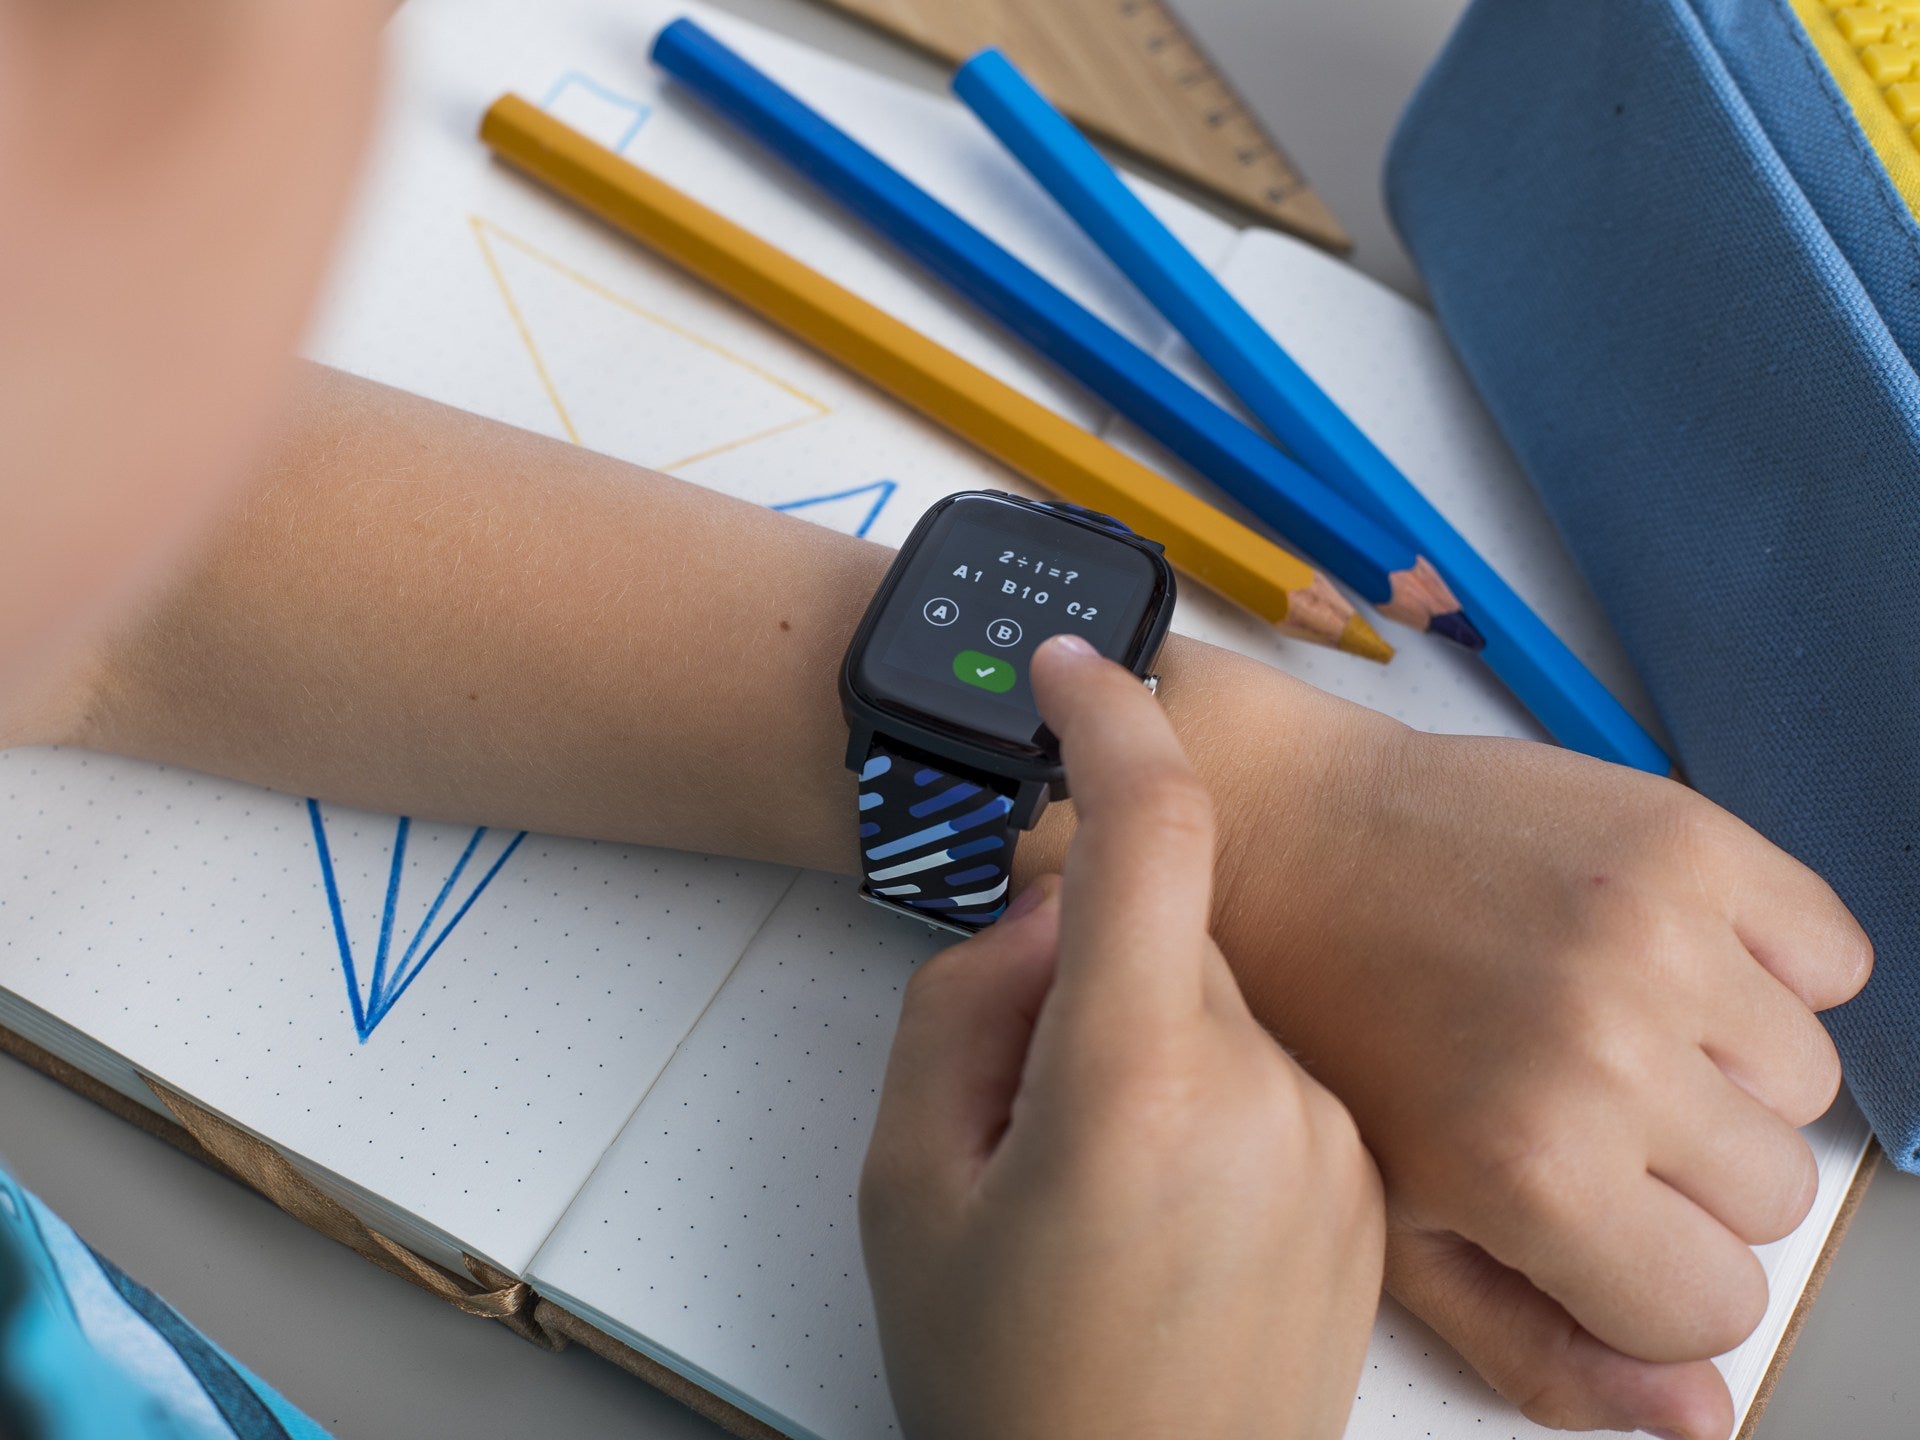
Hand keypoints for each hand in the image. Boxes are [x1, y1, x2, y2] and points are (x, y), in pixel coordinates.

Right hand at [860, 634, 1384, 1439]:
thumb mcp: (906, 1183)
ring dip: (1154, 1045)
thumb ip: (961, 1007)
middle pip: (1174, 935)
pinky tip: (1171, 1214)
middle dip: (1092, 968)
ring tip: (1103, 1190)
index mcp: (1136, 1084)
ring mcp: (1336, 1149)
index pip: (1152, 831)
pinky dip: (1213, 1100)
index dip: (1111, 720)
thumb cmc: (1006, 1384)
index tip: (1075, 670)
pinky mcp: (1371, 1195)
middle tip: (1025, 1099)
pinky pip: (1280, 1078)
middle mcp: (1269, 1097)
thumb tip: (1045, 923)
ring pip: (1227, 1008)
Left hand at [1153, 658, 1870, 1439]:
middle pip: (1774, 1195)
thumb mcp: (1390, 1222)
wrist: (1278, 837)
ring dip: (1723, 1066)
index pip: (1719, 1307)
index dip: (1650, 1271)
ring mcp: (1653, 932)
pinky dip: (1770, 963)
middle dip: (1686, 1172)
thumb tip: (1697, 1414)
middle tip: (1573, 1099)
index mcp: (1531, 1166)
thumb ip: (1540, 1344)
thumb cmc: (1320, 1020)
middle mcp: (1605, 1050)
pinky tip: (1650, 953)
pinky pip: (1829, 952)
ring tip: (1596, 1018)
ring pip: (1805, 1079)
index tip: (1587, 1210)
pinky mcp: (1681, 837)